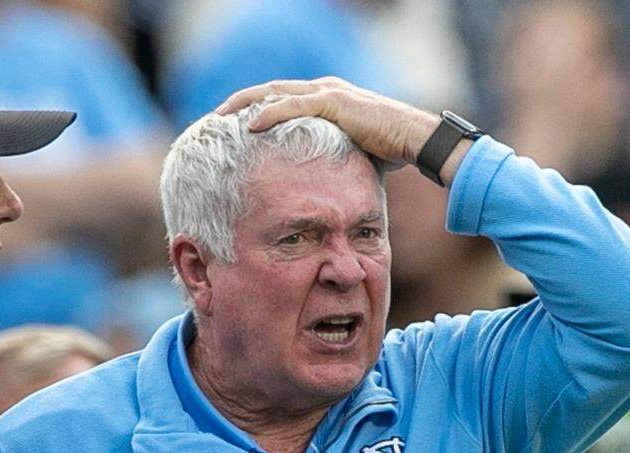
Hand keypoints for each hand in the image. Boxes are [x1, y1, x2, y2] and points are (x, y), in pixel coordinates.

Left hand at [216, 77, 437, 167]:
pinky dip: (270, 113)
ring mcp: (329, 93)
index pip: (280, 100)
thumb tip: (310, 186)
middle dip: (239, 103)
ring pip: (276, 93)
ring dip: (245, 104)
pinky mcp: (335, 103)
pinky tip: (249, 125)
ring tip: (219, 117)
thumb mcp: (346, 156)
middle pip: (270, 91)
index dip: (252, 110)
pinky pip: (294, 106)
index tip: (228, 127)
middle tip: (212, 119)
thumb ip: (325, 159)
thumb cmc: (388, 153)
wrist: (416, 142)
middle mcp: (324, 90)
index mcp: (324, 100)